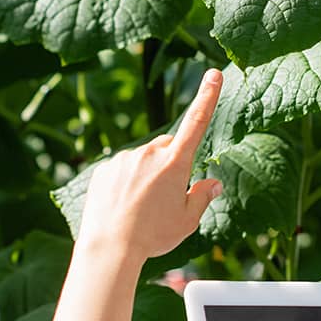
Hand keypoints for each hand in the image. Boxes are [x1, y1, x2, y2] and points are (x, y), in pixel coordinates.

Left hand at [76, 69, 223, 262]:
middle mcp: (149, 153)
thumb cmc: (153, 236)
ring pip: (143, 160)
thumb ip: (202, 197)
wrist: (109, 247)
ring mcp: (125, 159)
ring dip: (146, 175)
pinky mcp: (105, 168)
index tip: (214, 73)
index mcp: (174, 163)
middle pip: (168, 148)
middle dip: (171, 162)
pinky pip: (122, 169)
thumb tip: (213, 183)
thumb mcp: (187, 221)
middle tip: (166, 197)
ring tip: (141, 207)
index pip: (196, 122)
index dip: (207, 96)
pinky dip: (126, 182)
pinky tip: (123, 206)